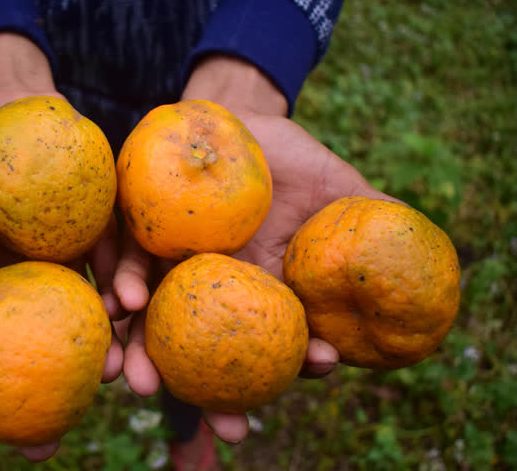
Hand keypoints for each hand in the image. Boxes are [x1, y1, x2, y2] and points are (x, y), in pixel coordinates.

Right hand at [0, 33, 123, 461]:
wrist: (2, 103)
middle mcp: (14, 281)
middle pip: (20, 343)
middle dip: (31, 391)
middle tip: (38, 434)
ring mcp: (56, 260)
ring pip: (75, 316)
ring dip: (92, 351)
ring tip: (103, 376)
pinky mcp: (94, 230)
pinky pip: (110, 260)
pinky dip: (119, 282)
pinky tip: (126, 302)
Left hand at [114, 55, 400, 443]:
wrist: (242, 115)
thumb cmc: (293, 157)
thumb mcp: (342, 190)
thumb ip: (374, 225)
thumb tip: (417, 259)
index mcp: (256, 287)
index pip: (258, 348)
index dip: (264, 384)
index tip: (261, 415)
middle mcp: (209, 284)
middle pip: (196, 349)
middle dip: (197, 394)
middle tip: (213, 427)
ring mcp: (172, 258)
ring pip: (151, 316)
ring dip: (142, 353)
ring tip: (140, 383)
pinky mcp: (142, 222)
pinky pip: (126, 255)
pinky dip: (125, 280)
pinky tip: (125, 302)